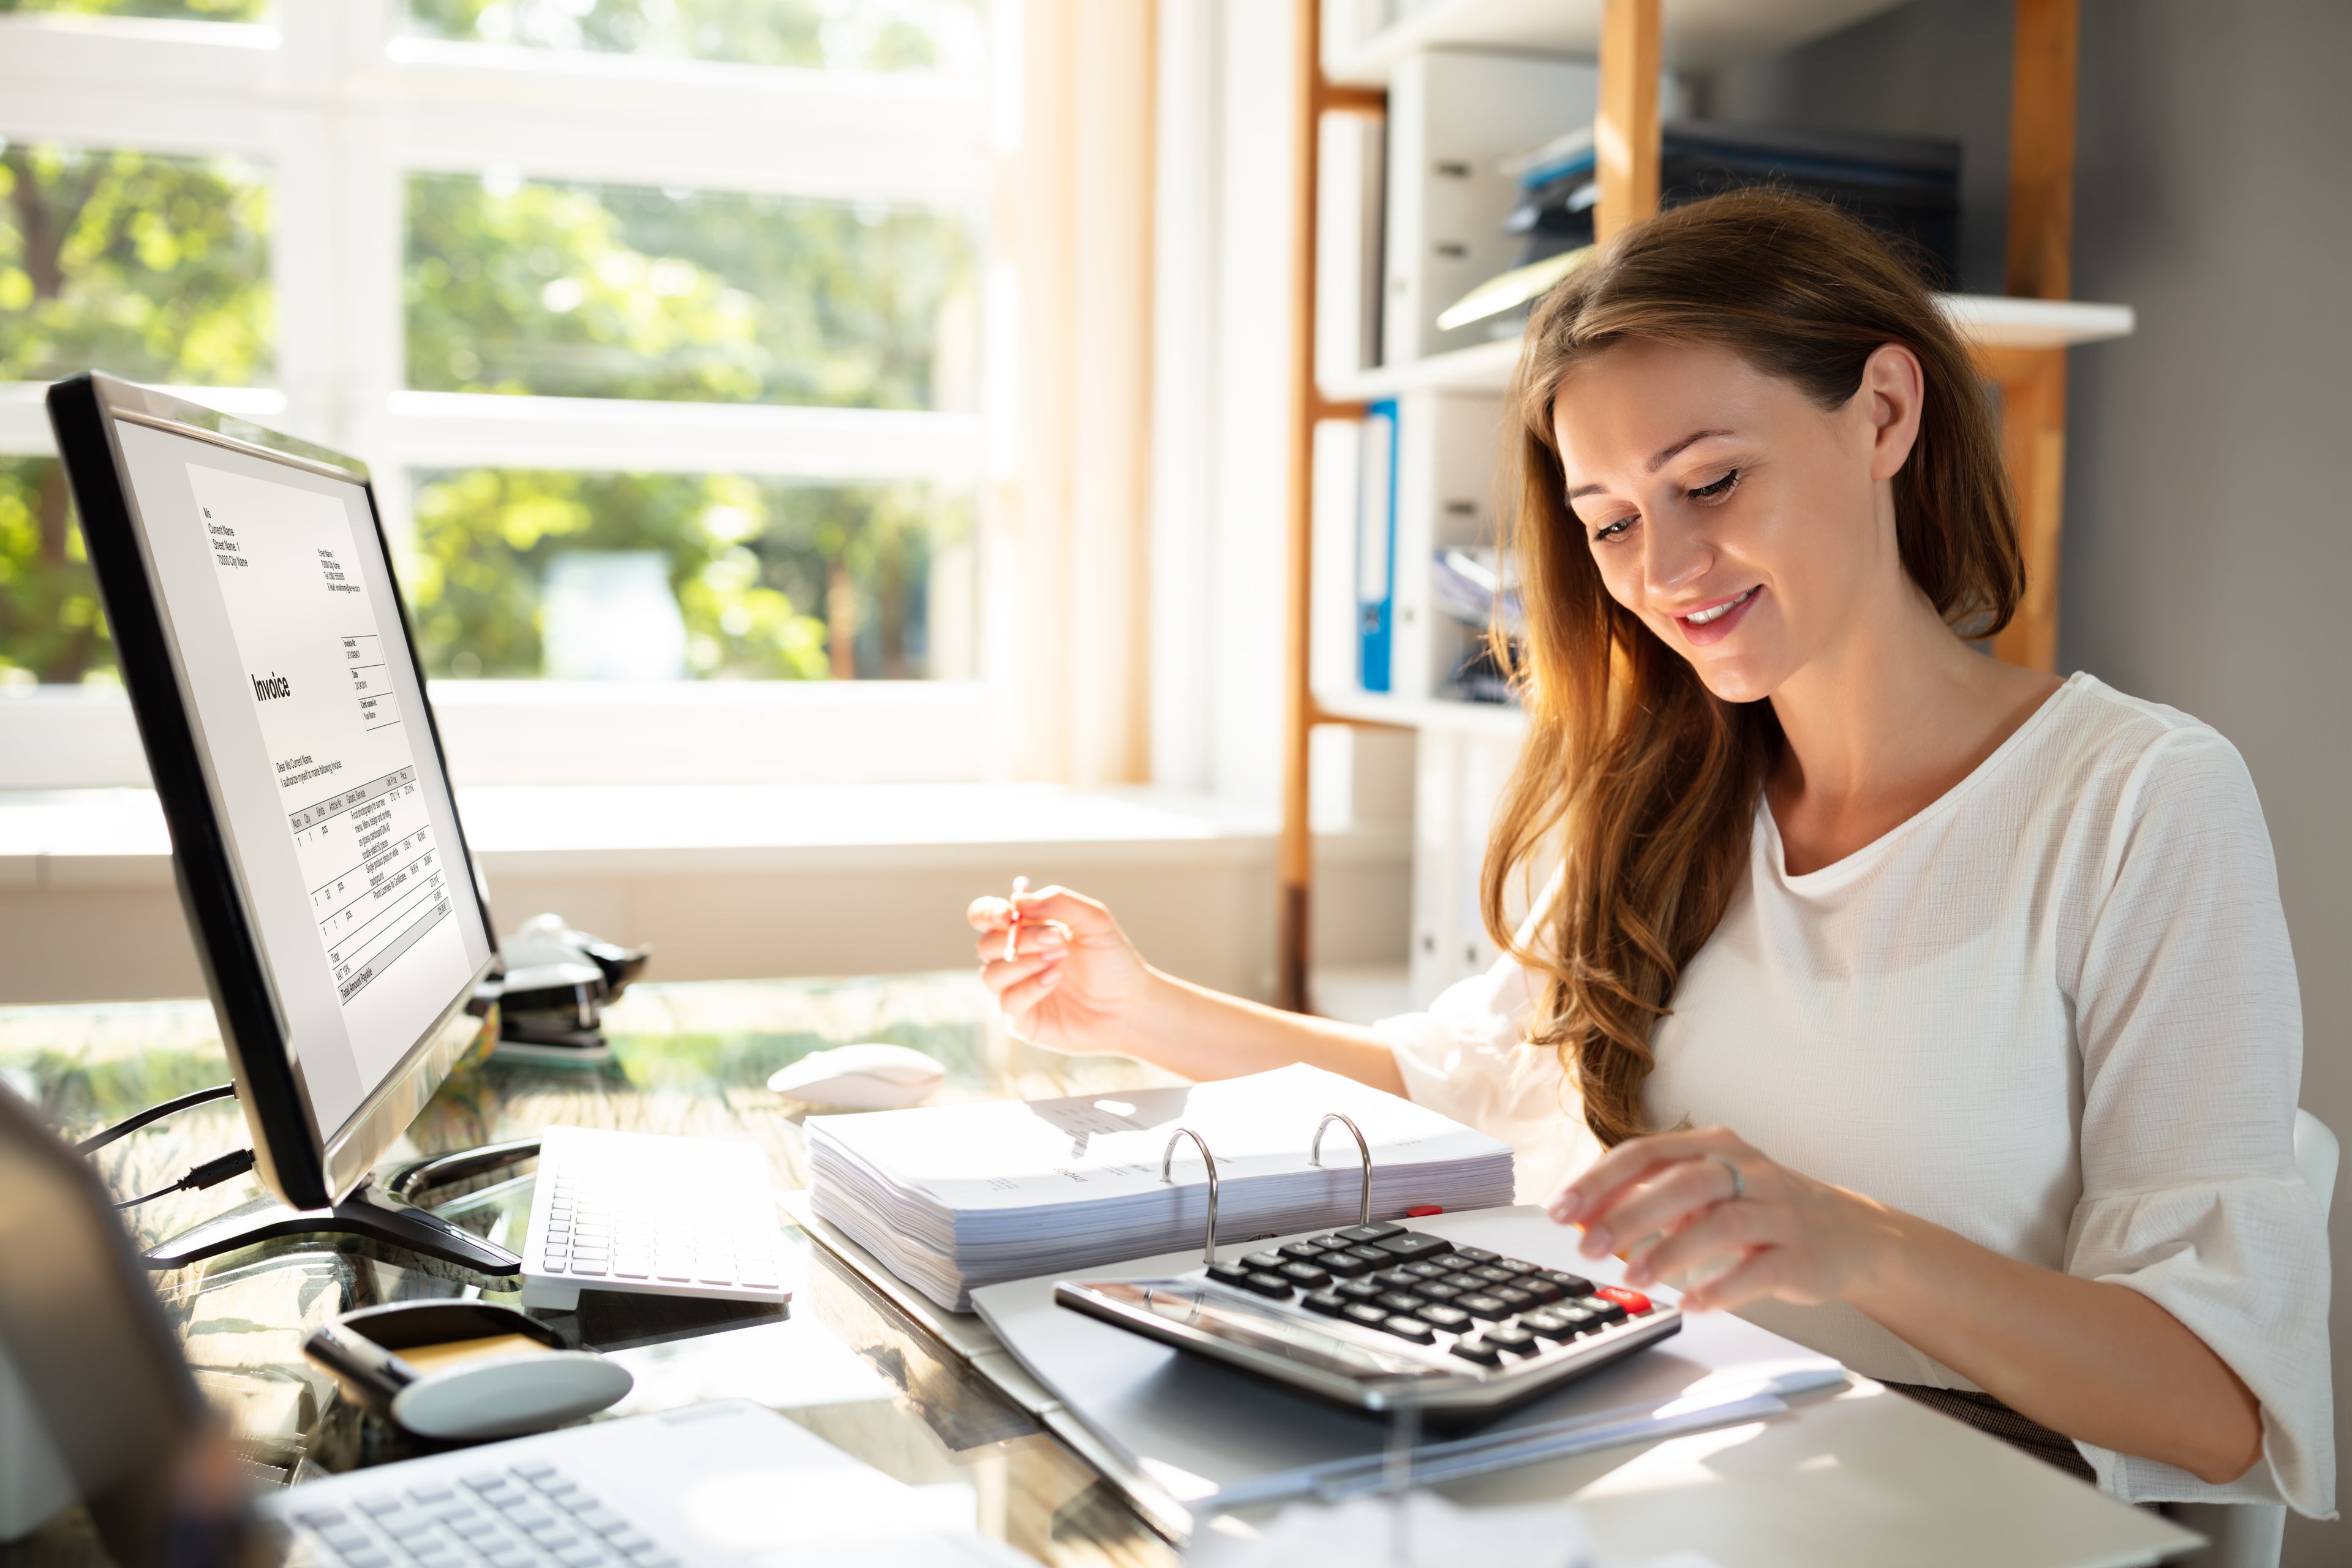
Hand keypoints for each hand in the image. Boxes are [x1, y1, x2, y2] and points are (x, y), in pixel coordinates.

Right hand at [966, 883, 1158, 1054]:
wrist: (1132, 1004)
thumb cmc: (1112, 961)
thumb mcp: (1094, 921)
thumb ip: (1059, 903)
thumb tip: (1019, 900)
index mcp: (1025, 930)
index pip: (985, 916)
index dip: (988, 913)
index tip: (1009, 914)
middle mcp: (1014, 959)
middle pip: (985, 944)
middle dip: (1019, 939)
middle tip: (1056, 939)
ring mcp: (1015, 990)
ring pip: (991, 975)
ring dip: (1024, 963)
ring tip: (1059, 959)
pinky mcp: (1022, 1020)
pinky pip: (1009, 1002)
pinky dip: (1030, 987)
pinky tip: (1055, 979)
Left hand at [1547, 1127, 1897, 1313]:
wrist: (1850, 1233)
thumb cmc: (1761, 1208)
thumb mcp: (1706, 1190)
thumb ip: (1649, 1197)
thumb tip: (1585, 1217)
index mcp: (1714, 1147)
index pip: (1647, 1153)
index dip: (1601, 1181)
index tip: (1563, 1210)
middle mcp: (1746, 1170)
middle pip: (1682, 1182)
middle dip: (1629, 1214)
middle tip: (1588, 1246)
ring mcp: (1777, 1211)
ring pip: (1721, 1222)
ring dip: (1670, 1251)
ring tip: (1633, 1277)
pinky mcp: (1801, 1254)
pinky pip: (1759, 1270)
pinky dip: (1722, 1287)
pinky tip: (1691, 1302)